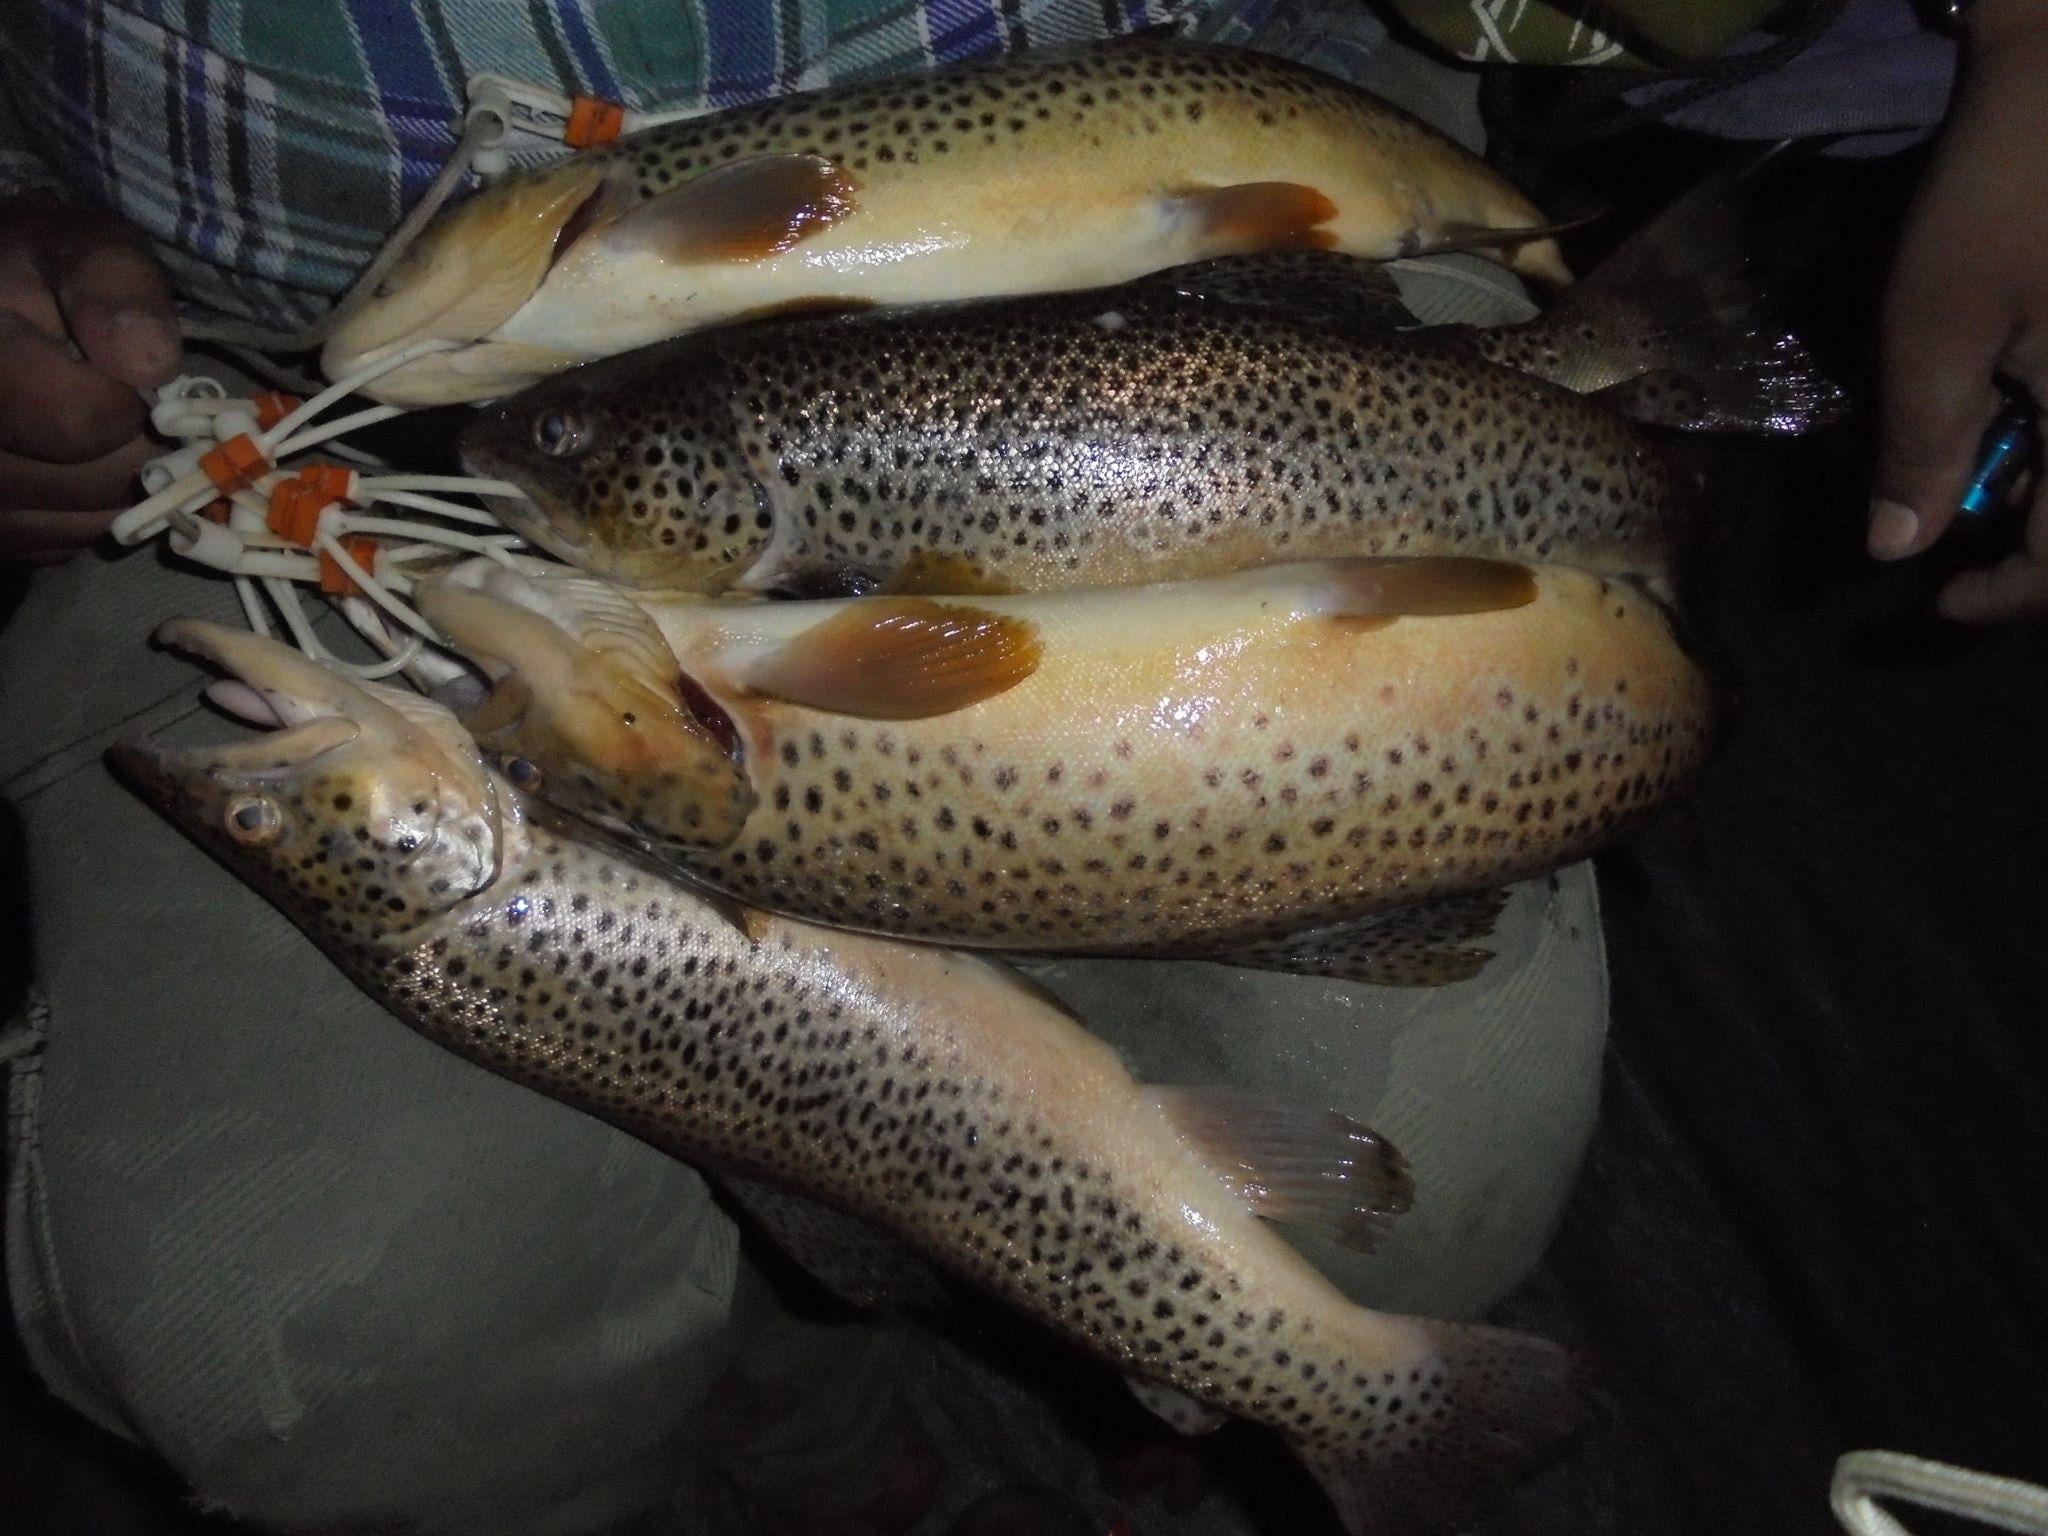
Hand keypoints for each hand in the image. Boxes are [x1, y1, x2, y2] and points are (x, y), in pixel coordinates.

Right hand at [0, 193, 179, 563]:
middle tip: (141, 413)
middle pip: (85, 483)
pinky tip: (79, 463)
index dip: (126, 404)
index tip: (133, 378)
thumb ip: (115, 286)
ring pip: (80, 523)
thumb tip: (147, 364)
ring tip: (109, 433)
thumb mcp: (82, 246)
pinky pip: (59, 544)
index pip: (75, 422)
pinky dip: (88, 512)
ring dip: (122, 487)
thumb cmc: (42, 271)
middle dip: (139, 451)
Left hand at [1870, 0, 2047, 621]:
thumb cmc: (2007, 187)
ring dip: (2041, 484)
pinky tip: (2021, 405)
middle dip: (2032, 539)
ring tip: (1987, 453)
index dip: (2011, 599)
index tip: (1941, 602)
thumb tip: (1897, 547)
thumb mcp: (1938, 323)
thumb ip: (1923, 443)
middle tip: (1961, 522)